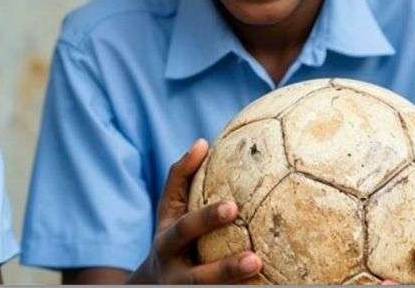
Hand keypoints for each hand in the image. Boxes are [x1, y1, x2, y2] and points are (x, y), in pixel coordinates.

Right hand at [128, 139, 261, 284]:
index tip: (233, 206)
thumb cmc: (171, 237)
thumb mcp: (169, 211)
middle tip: (255, 257)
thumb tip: (202, 142)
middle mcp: (175, 275)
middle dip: (224, 268)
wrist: (152, 286)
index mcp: (168, 244)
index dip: (206, 219)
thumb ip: (180, 178)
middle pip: (198, 276)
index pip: (184, 229)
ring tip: (261, 275)